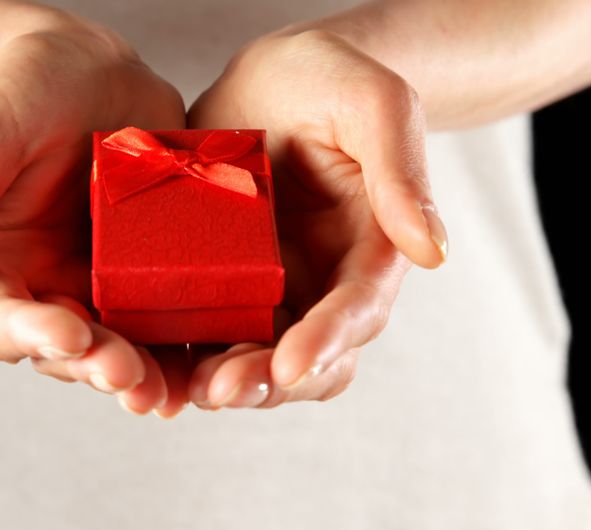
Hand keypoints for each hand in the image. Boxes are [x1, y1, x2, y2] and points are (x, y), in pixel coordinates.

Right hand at [0, 14, 185, 412]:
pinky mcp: (157, 274)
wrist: (92, 67)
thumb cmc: (24, 88)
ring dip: (146, 374)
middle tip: (130, 377)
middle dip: (99, 366)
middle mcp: (50, 287)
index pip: (3, 322)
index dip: (33, 337)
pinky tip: (214, 360)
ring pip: (124, 347)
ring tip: (170, 392)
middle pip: (70, 351)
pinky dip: (190, 344)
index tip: (68, 335)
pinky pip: (173, 317)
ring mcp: (107, 285)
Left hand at [184, 29, 448, 408]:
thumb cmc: (329, 78)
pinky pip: (210, 332)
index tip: (290, 366)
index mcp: (371, 246)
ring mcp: (275, 288)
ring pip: (258, 359)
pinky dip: (188, 358)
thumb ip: (401, 170)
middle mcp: (325, 281)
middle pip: (310, 356)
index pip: (357, 307)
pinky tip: (156, 370)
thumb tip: (434, 252)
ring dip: (226, 381)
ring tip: (186, 389)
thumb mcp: (372, 102)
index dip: (327, 340)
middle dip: (269, 380)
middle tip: (221, 390)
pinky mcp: (226, 283)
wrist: (271, 77)